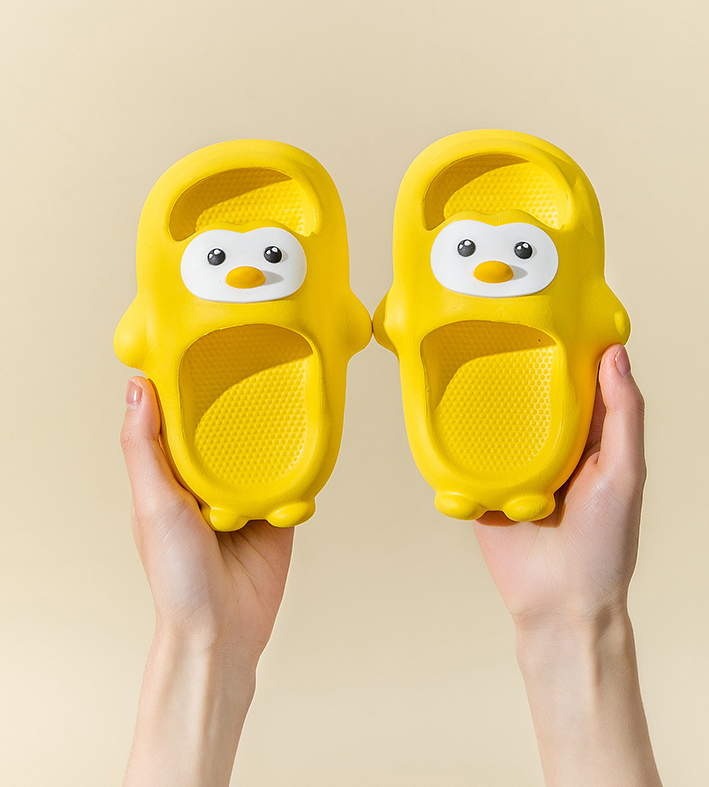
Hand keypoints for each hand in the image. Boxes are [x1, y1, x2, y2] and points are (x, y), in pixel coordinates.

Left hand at [120, 376, 293, 662]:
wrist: (223, 629)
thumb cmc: (177, 576)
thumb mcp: (153, 504)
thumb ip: (144, 447)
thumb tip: (135, 387)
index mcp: (172, 476)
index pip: (177, 420)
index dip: (185, 387)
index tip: (200, 348)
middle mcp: (207, 482)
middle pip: (223, 430)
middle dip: (236, 403)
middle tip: (253, 363)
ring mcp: (244, 497)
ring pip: (261, 451)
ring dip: (270, 433)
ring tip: (283, 398)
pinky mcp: (275, 512)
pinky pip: (290, 479)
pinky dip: (298, 467)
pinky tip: (304, 446)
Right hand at [474, 346, 660, 786]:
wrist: (559, 603)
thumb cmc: (604, 543)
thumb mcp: (624, 473)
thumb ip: (623, 415)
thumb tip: (615, 355)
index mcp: (588, 439)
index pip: (578, 383)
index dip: (569, 349)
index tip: (551, 312)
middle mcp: (549, 447)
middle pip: (530, 396)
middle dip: (516, 367)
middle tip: (496, 328)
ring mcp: (512, 466)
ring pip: (493, 421)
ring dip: (480, 398)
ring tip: (463, 360)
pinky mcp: (482, 487)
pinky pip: (465, 456)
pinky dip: (454, 438)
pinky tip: (442, 411)